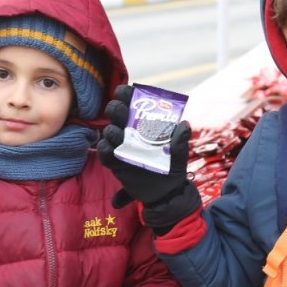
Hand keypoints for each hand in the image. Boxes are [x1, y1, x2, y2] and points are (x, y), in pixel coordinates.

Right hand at [95, 84, 201, 229]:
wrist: (166, 193)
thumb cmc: (172, 167)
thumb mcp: (179, 154)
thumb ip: (180, 141)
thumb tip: (183, 125)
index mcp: (145, 123)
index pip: (132, 102)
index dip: (126, 94)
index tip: (125, 92)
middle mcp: (130, 130)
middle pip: (116, 113)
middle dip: (116, 109)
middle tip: (120, 113)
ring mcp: (121, 146)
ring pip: (108, 131)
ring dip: (111, 130)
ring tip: (119, 136)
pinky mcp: (115, 162)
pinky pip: (104, 152)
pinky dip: (103, 149)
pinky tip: (110, 149)